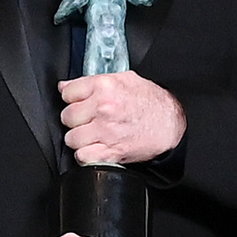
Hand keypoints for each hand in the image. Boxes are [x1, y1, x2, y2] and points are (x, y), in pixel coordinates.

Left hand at [57, 67, 185, 166]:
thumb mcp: (125, 79)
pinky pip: (83, 156)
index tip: (78, 103)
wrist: (171, 123)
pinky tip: (95, 148)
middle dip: (75, 119)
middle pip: (67, 117)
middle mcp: (103, 108)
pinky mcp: (111, 152)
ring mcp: (106, 132)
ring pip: (72, 138)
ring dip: (79, 139)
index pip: (67, 92)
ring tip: (91, 135)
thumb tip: (65, 86)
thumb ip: (93, 81)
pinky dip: (87, 155)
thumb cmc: (151, 101)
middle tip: (87, 120)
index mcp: (105, 86)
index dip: (72, 98)